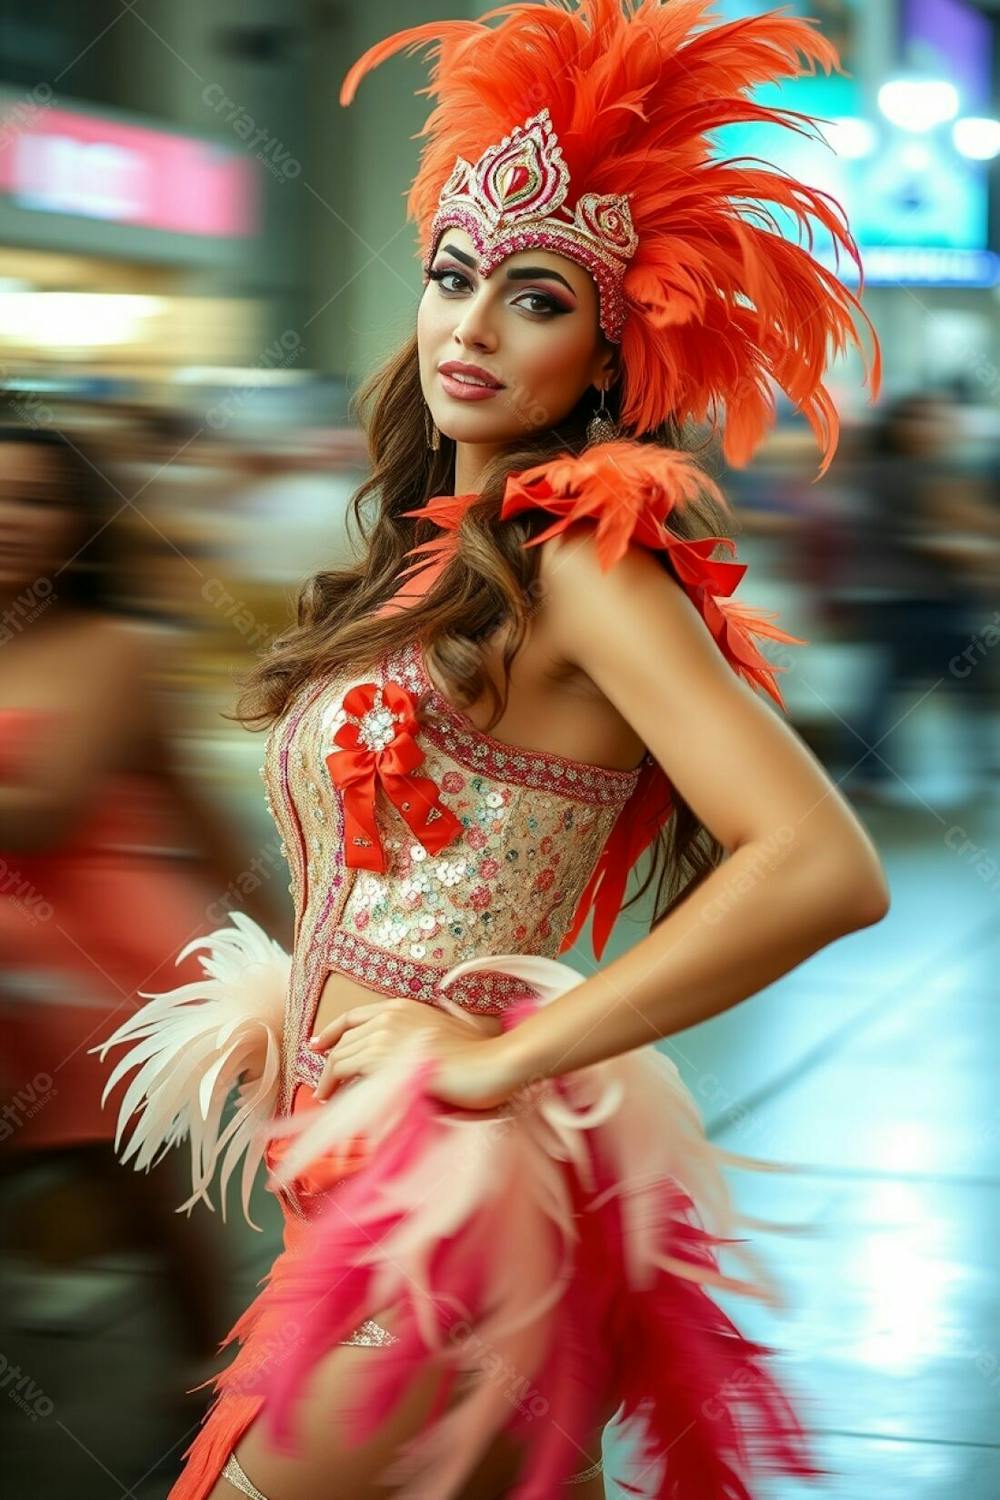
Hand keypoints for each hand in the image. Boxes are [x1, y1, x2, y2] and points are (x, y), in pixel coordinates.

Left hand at [307, 998, 519, 1110]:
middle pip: (345, 1039)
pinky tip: (333, 1098)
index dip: (332, 1031)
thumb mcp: (440, 1036)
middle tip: (324, 1085)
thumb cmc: (476, 1056)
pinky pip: (345, 1069)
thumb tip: (397, 1059)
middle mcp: (390, 1015)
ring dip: (329, 1077)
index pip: (354, 1016)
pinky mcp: (383, 1056)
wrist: (490, 1064)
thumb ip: (415, 1040)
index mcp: (403, 1007)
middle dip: (329, 1062)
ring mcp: (385, 1034)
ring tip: (326, 1095)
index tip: (319, 1045)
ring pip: (341, 1055)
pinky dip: (334, 1084)